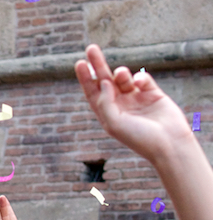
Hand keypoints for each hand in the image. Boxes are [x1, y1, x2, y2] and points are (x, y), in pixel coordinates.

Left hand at [74, 44, 194, 163]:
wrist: (168, 143)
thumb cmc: (138, 138)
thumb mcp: (114, 123)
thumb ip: (105, 102)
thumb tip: (103, 81)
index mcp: (107, 114)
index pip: (92, 93)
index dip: (85, 78)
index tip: (79, 63)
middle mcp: (120, 105)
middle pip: (105, 80)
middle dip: (98, 65)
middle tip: (90, 48)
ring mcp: (136, 99)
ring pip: (123, 79)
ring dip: (120, 73)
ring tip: (119, 73)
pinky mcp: (153, 94)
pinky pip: (142, 79)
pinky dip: (139, 77)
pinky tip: (139, 83)